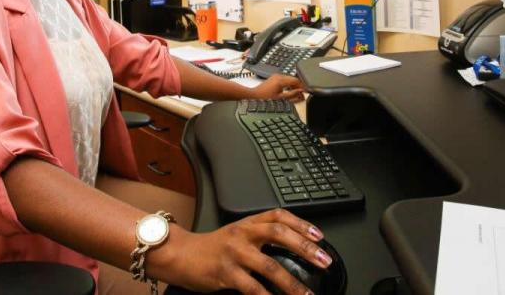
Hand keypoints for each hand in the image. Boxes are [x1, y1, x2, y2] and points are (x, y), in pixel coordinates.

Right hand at [162, 209, 329, 293]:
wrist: (180, 255)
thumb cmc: (211, 248)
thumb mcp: (236, 235)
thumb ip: (259, 238)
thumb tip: (292, 249)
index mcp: (248, 223)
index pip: (279, 216)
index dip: (301, 224)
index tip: (319, 236)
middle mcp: (243, 234)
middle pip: (279, 234)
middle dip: (305, 248)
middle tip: (324, 261)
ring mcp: (234, 253)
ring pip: (270, 266)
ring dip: (292, 284)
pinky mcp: (225, 273)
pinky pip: (252, 288)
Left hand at [252, 74, 304, 100]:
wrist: (254, 95)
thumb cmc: (265, 97)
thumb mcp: (281, 98)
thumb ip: (292, 94)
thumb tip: (300, 92)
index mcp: (281, 80)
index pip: (296, 80)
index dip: (302, 86)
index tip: (306, 90)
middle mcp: (279, 76)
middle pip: (293, 79)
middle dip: (298, 86)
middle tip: (302, 93)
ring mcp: (276, 76)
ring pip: (289, 79)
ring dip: (293, 85)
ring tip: (296, 93)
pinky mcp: (274, 78)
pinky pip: (284, 80)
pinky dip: (288, 85)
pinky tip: (289, 91)